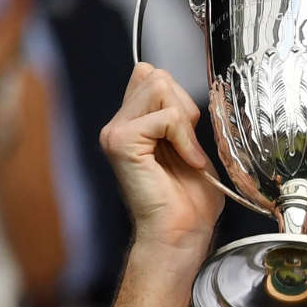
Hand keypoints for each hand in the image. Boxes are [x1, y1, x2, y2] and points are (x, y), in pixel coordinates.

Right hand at [100, 63, 223, 265]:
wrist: (182, 232)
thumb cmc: (189, 200)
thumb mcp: (190, 145)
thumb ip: (179, 114)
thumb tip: (178, 88)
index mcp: (133, 123)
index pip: (151, 74)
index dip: (179, 97)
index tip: (189, 131)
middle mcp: (118, 124)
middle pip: (156, 76)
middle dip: (184, 106)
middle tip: (187, 144)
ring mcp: (116, 132)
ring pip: (160, 88)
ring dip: (185, 121)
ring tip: (186, 152)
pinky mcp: (122, 142)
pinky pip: (166, 116)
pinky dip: (186, 137)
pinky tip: (188, 160)